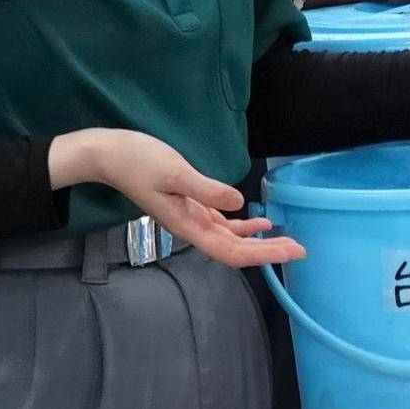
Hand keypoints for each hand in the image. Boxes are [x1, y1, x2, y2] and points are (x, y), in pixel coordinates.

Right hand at [49, 129, 307, 268]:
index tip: (289, 251)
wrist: (108, 154)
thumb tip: (238, 205)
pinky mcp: (190, 204)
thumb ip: (205, 189)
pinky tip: (259, 222)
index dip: (260, 254)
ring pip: (230, 238)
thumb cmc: (138, 161)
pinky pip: (221, 223)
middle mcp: (191, 227)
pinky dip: (242, 225)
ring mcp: (190, 216)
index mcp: (187, 224)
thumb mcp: (174, 172)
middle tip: (300, 249)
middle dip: (267, 251)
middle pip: (234, 249)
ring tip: (287, 240)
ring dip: (259, 241)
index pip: (229, 250)